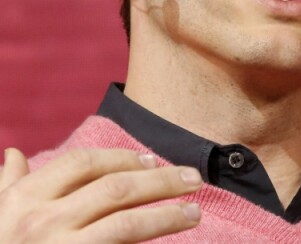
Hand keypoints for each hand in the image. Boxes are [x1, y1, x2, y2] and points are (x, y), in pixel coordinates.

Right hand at [0, 147, 201, 242]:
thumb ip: (7, 185)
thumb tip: (14, 153)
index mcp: (23, 199)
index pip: (84, 162)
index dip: (122, 158)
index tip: (152, 160)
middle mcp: (42, 222)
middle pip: (116, 188)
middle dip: (161, 181)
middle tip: (194, 179)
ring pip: (126, 223)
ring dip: (167, 214)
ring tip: (195, 211)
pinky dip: (149, 242)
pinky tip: (172, 241)